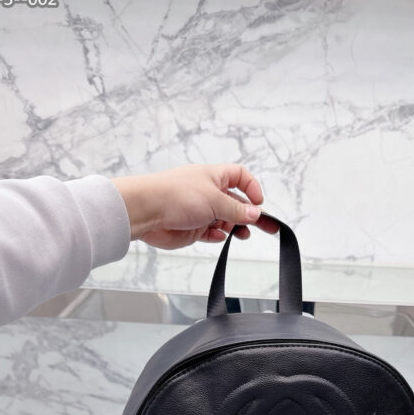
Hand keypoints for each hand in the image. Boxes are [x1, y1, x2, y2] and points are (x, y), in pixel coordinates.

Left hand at [111, 163, 277, 248]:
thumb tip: (255, 213)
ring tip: (242, 235)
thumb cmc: (175, 195)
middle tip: (267, 227)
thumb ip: (237, 210)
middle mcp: (208, 192)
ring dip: (234, 227)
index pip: (240, 176)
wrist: (146, 211)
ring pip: (224, 220)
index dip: (251, 188)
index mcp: (214, 177)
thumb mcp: (215, 200)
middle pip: (236, 203)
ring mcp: (200, 211)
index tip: (258, 202)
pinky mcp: (191, 228)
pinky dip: (217, 236)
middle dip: (250, 214)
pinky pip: (210, 233)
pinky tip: (219, 237)